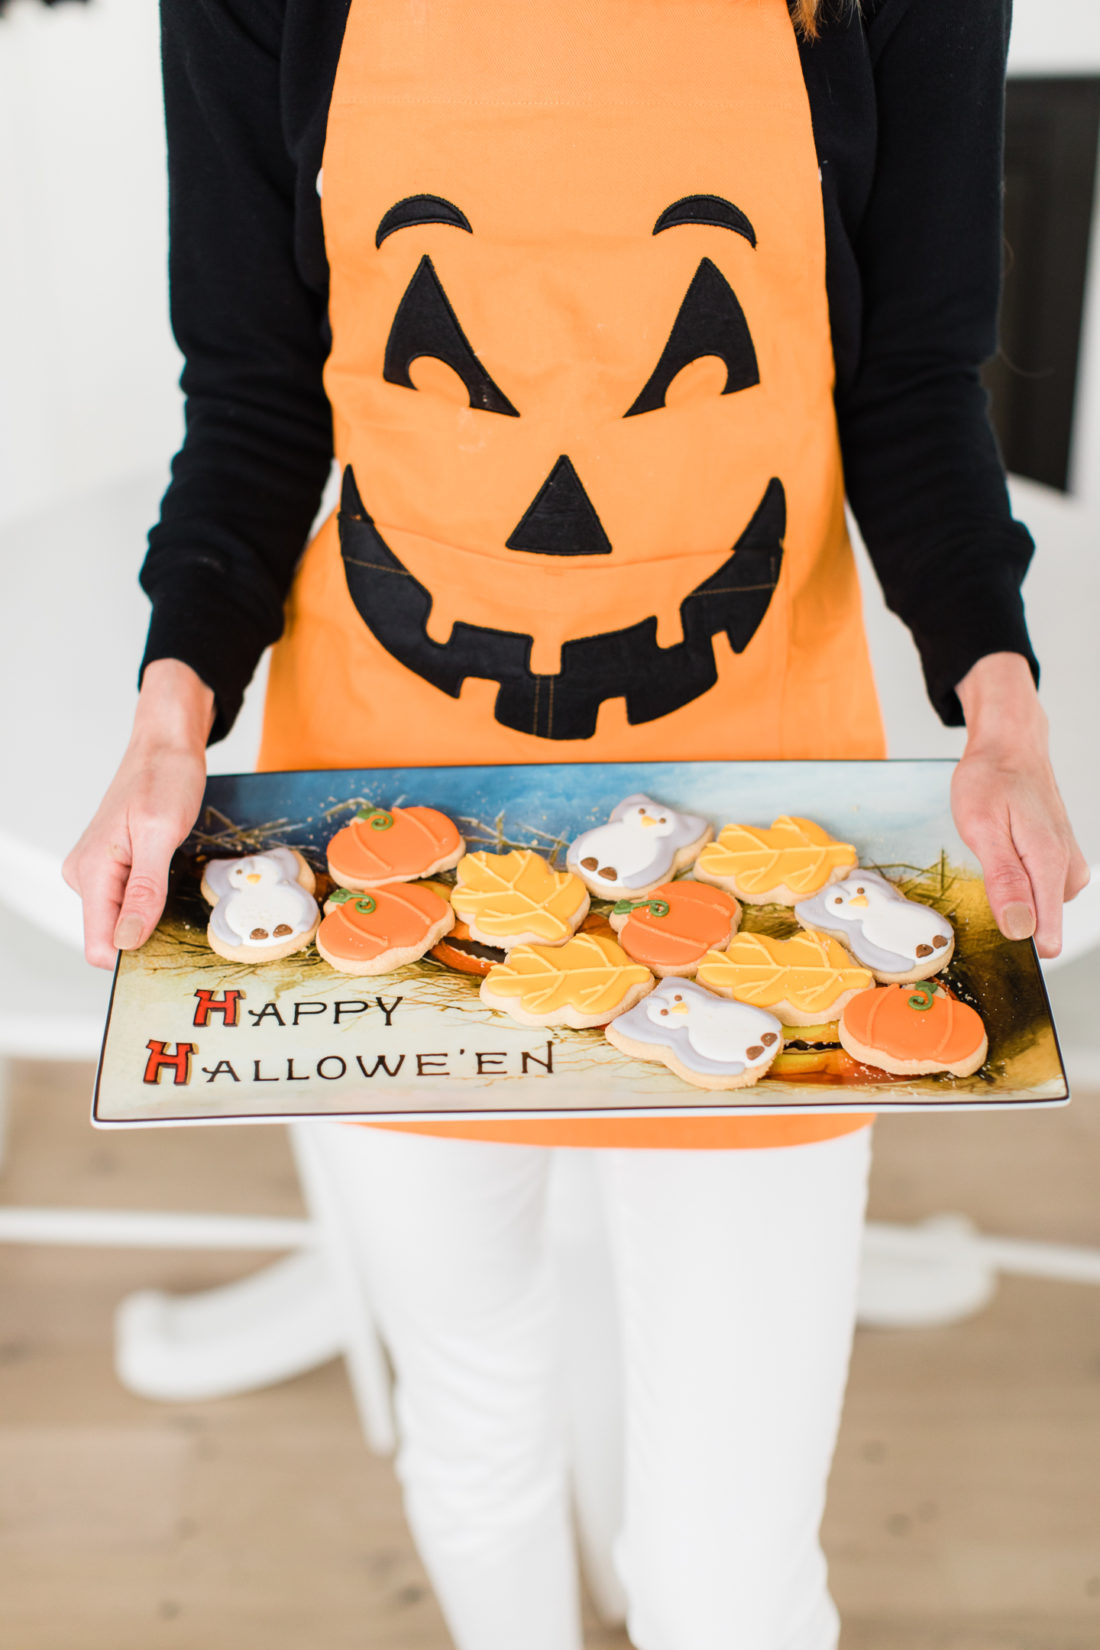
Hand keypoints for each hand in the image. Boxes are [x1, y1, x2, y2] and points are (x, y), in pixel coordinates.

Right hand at [63, 660, 214, 967]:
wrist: (165, 746)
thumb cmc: (164, 779)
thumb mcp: (161, 833)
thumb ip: (145, 890)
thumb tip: (127, 940)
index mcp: (92, 872)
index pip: (99, 944)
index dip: (132, 956)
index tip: (168, 950)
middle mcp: (85, 877)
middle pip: (112, 935)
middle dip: (147, 934)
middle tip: (183, 910)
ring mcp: (98, 872)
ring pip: (123, 920)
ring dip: (152, 916)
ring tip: (177, 885)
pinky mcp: (114, 867)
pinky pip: (130, 901)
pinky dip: (153, 900)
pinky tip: (171, 880)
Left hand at [951, 653, 1088, 957]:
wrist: (1010, 747)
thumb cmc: (991, 781)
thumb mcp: (983, 829)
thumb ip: (1004, 882)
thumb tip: (1021, 930)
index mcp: (1049, 865)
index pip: (1047, 933)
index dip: (1018, 946)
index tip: (995, 947)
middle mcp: (1067, 870)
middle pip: (1041, 924)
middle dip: (1008, 914)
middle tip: (982, 876)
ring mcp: (1068, 866)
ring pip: (1039, 908)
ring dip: (1012, 896)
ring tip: (992, 857)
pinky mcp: (1063, 862)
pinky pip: (1041, 892)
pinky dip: (1020, 884)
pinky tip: (1005, 859)